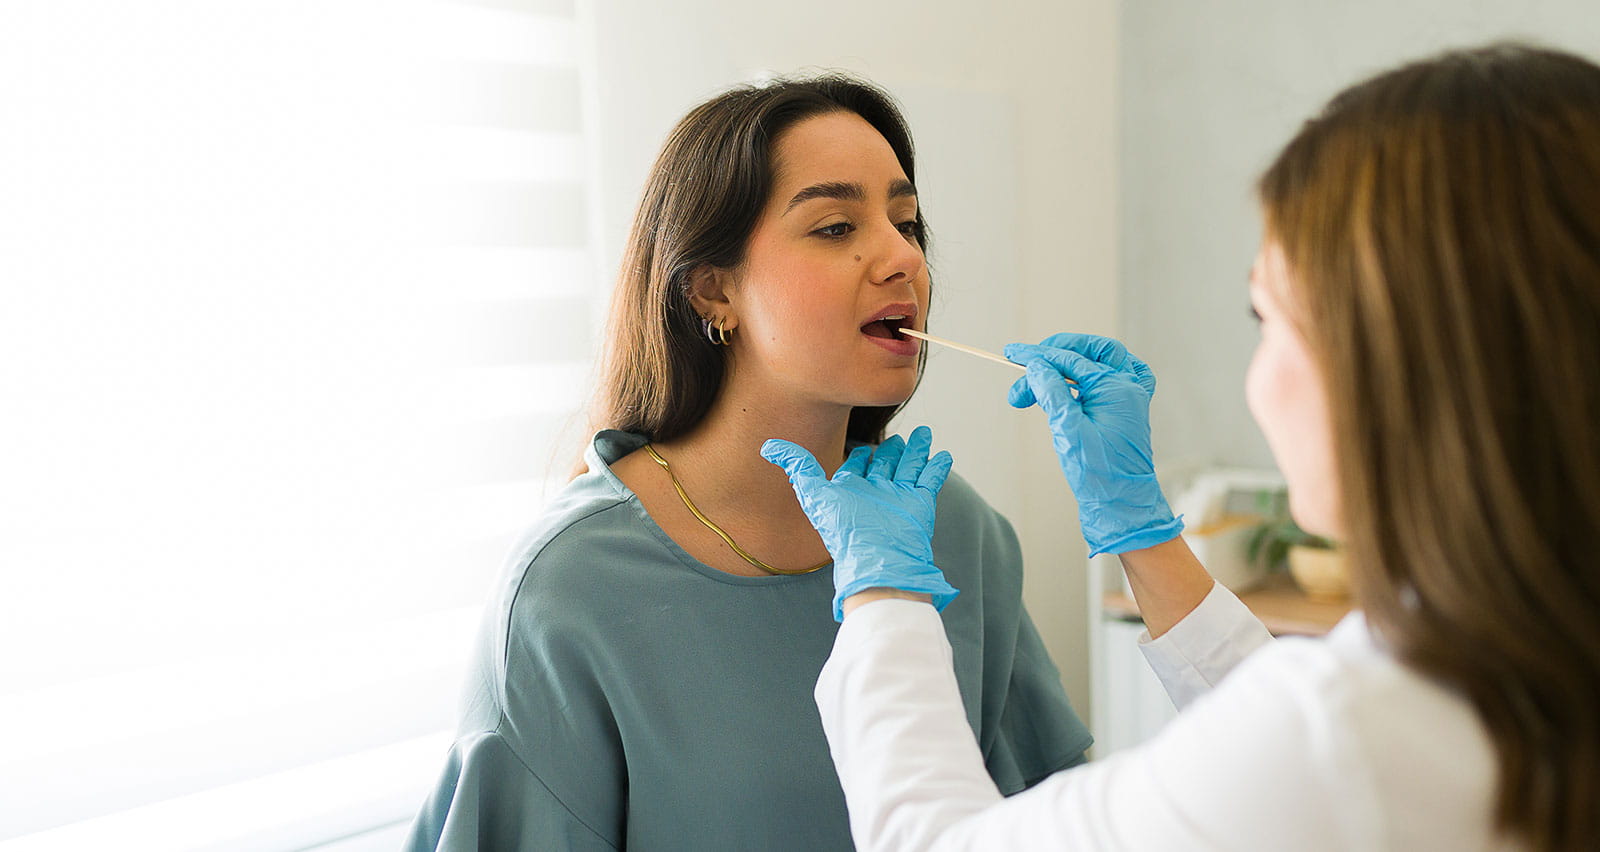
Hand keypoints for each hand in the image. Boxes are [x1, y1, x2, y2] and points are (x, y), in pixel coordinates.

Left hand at [761, 426, 958, 621]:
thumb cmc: (845, 533)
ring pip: (910, 467)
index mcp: (852, 492)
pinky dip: (936, 466)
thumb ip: (797, 467)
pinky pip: (930, 479)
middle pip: (885, 466)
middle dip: (892, 450)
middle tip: (898, 436)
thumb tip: (768, 446)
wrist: (878, 562)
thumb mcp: (815, 494)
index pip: (857, 468)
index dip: (860, 456)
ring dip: (917, 450)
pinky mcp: (920, 502)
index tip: (863, 446)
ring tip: (924, 433)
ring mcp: (899, 497)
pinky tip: (942, 454)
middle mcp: (876, 493)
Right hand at [1004, 333, 1183, 555]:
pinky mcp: (1125, 410)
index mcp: (1116, 389)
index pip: (1070, 361)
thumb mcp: (1068, 431)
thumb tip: (1036, 365)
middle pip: (1088, 353)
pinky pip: (1115, 376)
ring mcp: (1130, 397)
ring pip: (1100, 361)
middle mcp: (1128, 387)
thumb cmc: (1098, 475)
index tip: (1012, 355)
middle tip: (1025, 369)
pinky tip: (1078, 379)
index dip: (1037, 356)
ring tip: (1040, 383)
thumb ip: (1052, 393)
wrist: (1121, 505)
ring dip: (1070, 363)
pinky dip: (1095, 371)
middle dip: (1054, 355)